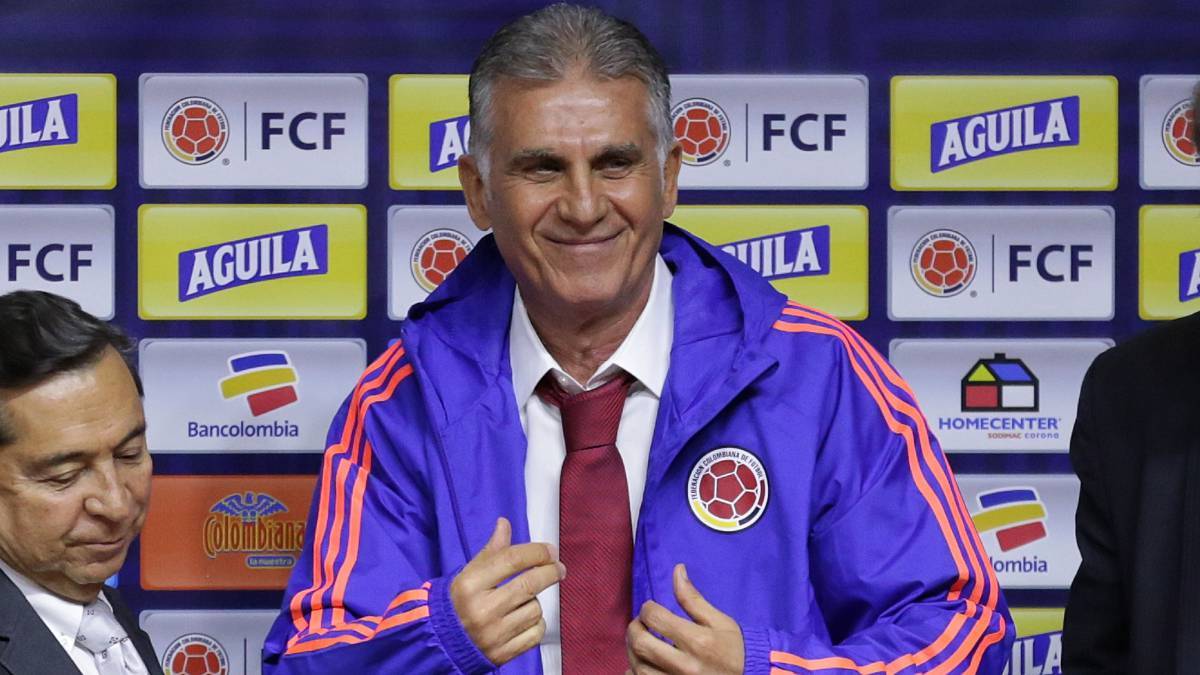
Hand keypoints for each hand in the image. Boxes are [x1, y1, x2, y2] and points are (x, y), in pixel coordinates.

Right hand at [450, 517, 564, 664]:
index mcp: (470, 585)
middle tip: (558, 568)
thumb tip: (505, 523)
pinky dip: (536, 623)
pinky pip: (536, 632)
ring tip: (523, 601)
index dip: (536, 552)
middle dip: (550, 572)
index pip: (512, 560)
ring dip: (535, 601)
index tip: (550, 551)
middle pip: (529, 584)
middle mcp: (482, 610)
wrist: (445, 642)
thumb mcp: (470, 573)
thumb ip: (492, 551)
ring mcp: (494, 634)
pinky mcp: (504, 654)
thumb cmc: (461, 601)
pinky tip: (525, 619)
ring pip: (535, 609)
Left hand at [625, 563, 744, 674]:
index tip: (651, 608)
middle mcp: (685, 665)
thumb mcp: (718, 621)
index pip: (655, 619)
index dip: (647, 608)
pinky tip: (643, 663)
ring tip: (641, 642)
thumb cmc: (734, 649)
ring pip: (638, 667)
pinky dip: (635, 673)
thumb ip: (693, 598)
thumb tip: (677, 570)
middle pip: (641, 644)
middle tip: (640, 624)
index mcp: (697, 641)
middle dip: (634, 629)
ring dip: (633, 651)